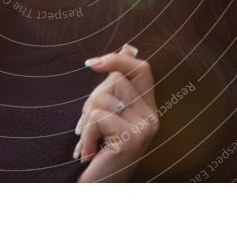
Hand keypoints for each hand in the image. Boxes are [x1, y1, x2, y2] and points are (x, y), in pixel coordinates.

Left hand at [74, 44, 158, 181]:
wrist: (96, 189)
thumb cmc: (96, 151)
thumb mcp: (106, 114)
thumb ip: (115, 86)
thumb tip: (127, 46)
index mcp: (148, 108)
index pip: (142, 68)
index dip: (118, 58)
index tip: (90, 64)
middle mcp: (152, 117)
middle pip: (116, 79)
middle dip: (91, 97)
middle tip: (85, 126)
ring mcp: (145, 128)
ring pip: (104, 97)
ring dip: (85, 120)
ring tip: (89, 142)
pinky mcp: (131, 138)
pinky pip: (97, 117)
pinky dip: (84, 135)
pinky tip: (88, 153)